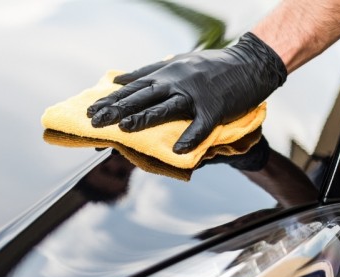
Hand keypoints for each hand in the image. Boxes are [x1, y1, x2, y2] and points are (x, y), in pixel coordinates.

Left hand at [87, 32, 285, 153]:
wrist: (249, 63)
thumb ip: (147, 73)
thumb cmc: (210, 66)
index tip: (90, 111)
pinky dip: (191, 137)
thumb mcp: (176, 63)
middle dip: (117, 109)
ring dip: (145, 117)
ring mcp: (196, 95)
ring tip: (126, 128)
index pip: (132, 89)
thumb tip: (118, 80)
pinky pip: (202, 125)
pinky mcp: (215, 108)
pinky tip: (178, 150)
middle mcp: (176, 82)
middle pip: (142, 97)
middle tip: (95, 122)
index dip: (110, 101)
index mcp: (166, 74)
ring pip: (167, 107)